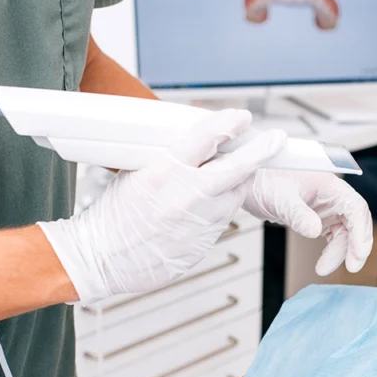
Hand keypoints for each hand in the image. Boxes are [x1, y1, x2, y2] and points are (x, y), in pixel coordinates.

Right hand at [39, 109, 286, 302]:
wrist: (99, 259)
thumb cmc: (113, 215)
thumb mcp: (136, 173)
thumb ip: (171, 159)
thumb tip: (200, 143)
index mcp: (163, 171)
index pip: (207, 137)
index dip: (230, 123)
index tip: (242, 117)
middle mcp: (186, 196)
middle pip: (239, 166)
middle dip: (262, 149)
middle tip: (276, 139)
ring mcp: (198, 222)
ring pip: (236, 194)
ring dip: (240, 179)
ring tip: (235, 171)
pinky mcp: (203, 244)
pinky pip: (223, 218)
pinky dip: (222, 206)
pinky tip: (209, 203)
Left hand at [243, 170, 372, 275]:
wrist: (246, 180)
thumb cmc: (263, 179)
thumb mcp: (279, 198)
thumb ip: (297, 214)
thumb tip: (314, 231)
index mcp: (329, 184)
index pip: (356, 207)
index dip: (361, 232)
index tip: (358, 255)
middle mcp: (331, 194)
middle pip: (355, 221)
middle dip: (355, 245)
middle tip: (350, 267)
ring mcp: (325, 205)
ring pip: (346, 231)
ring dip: (340, 251)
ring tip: (323, 268)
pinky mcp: (317, 216)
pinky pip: (334, 234)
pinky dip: (332, 249)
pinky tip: (324, 261)